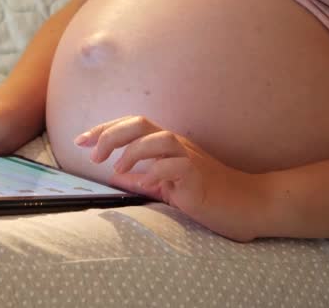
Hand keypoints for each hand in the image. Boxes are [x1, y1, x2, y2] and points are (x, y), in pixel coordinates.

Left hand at [74, 116, 266, 241]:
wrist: (247, 204)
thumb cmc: (206, 194)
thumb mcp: (169, 184)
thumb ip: (146, 176)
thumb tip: (118, 176)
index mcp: (167, 144)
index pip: (131, 125)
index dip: (103, 129)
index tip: (80, 140)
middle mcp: (177, 145)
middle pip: (139, 123)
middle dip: (109, 135)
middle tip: (93, 156)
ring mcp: (190, 158)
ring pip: (158, 138)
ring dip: (131, 152)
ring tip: (117, 171)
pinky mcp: (200, 177)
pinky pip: (176, 166)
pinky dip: (156, 172)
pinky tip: (144, 184)